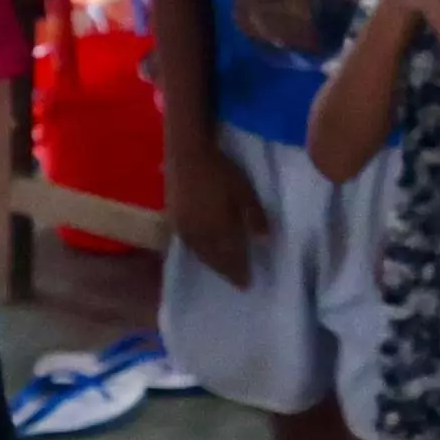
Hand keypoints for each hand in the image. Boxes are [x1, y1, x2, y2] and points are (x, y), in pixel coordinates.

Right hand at [167, 135, 270, 289]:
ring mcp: (183, 227)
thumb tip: (264, 240)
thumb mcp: (244, 191)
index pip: (229, 258)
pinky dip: (199, 253)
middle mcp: (198, 234)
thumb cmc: (220, 171)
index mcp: (216, 229)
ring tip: (222, 271)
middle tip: (237, 282)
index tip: (247, 285)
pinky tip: (204, 252)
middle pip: (213, 259)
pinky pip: (188, 244)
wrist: (186, 154)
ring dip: (212, 264)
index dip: (238, 272)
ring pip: (200, 254)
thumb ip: (255, 216)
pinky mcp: (174, 218)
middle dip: (226, 272)